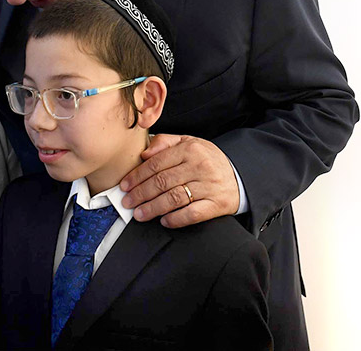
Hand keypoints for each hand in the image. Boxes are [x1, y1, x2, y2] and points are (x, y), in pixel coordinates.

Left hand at [120, 134, 239, 227]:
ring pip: (175, 198)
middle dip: (141, 193)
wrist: (240, 174)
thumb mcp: (188, 142)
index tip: (124, 186)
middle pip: (162, 182)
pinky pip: (193, 214)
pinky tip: (164, 222)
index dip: (137, 176)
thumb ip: (165, 143)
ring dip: (153, 208)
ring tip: (139, 214)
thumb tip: (144, 153)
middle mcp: (200, 166)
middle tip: (127, 202)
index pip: (156, 163)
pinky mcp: (218, 204)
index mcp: (190, 149)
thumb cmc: (207, 159)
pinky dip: (177, 219)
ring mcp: (209, 186)